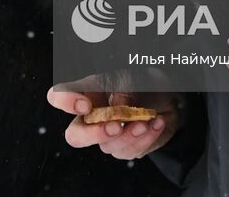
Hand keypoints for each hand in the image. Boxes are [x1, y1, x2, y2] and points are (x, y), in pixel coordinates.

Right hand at [45, 86, 180, 159]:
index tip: (85, 105)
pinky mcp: (125, 148)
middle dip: (93, 135)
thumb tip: (117, 107)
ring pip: (108, 146)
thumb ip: (124, 90)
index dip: (65, 102)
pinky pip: (130, 151)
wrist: (169, 100)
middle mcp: (92, 118)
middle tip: (115, 126)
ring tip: (148, 119)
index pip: (59, 97)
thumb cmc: (145, 83)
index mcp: (87, 94)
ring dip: (131, 134)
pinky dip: (146, 137)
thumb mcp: (136, 78)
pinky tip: (157, 123)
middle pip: (75, 136)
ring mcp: (107, 136)